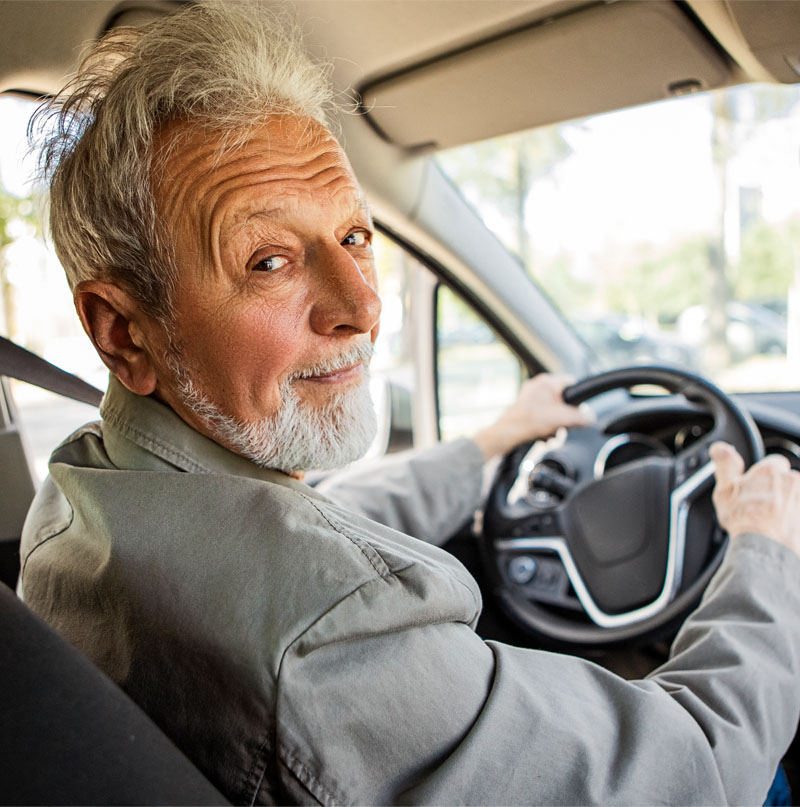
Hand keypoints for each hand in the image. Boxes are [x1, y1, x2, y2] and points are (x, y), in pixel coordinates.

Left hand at [472, 373, 593, 460]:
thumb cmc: (529, 422)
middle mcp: (537, 385)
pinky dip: (544, 425)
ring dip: (554, 423)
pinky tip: (542, 434)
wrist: (508, 434)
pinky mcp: (524, 408)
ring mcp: (529, 396)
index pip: (572, 384)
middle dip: (564, 416)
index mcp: (547, 381)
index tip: (577, 411)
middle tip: (561, 424)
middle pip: (563, 400)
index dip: (578, 399)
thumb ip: (581, 418)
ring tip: (549, 431)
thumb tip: (591, 419)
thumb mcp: (563, 419)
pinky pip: (542, 415)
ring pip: (552, 409)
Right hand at [711, 441, 799, 555]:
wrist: (765, 548)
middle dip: (779, 489)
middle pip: (788, 480)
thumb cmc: (745, 520)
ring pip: (795, 497)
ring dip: (788, 504)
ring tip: (773, 520)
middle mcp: (793, 481)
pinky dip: (793, 519)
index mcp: (771, 470)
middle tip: (763, 505)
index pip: (774, 462)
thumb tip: (720, 448)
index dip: (763, 474)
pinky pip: (798, 514)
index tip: (756, 487)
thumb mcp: (725, 489)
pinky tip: (782, 528)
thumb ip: (726, 464)